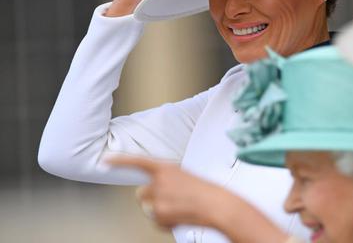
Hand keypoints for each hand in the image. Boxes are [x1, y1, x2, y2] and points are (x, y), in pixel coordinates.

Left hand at [107, 156, 287, 242]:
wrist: (217, 205)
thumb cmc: (206, 191)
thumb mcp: (184, 177)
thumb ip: (167, 180)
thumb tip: (154, 190)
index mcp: (165, 168)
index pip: (137, 162)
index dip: (119, 161)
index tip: (105, 160)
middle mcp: (158, 181)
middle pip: (141, 193)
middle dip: (152, 198)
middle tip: (170, 200)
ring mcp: (158, 197)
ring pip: (148, 208)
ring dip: (160, 210)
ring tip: (180, 208)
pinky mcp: (159, 213)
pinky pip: (155, 221)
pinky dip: (166, 222)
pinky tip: (180, 216)